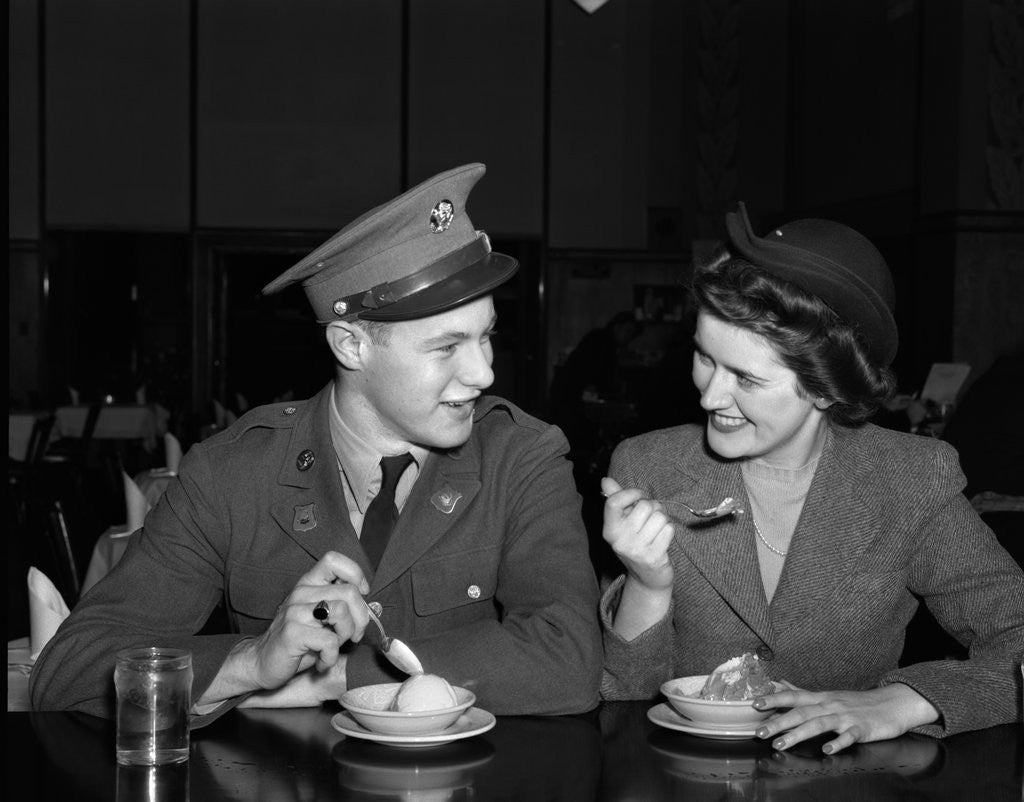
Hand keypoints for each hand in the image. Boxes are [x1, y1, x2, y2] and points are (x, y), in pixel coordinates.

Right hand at [242, 551, 369, 691]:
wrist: (264, 663)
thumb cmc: (300, 640)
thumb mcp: (321, 617)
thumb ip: (341, 604)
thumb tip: (372, 607)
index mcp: (309, 583)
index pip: (334, 559)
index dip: (355, 574)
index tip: (360, 595)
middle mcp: (301, 592)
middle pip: (349, 592)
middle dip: (360, 619)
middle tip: (352, 636)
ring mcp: (295, 611)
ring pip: (342, 612)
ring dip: (346, 636)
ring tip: (333, 646)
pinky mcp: (292, 632)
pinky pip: (330, 641)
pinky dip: (331, 657)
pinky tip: (322, 661)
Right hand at [601, 477, 673, 591]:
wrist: (647, 577)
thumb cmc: (636, 542)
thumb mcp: (623, 523)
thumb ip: (615, 499)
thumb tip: (605, 480)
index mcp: (609, 529)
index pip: (614, 501)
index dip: (631, 493)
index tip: (639, 496)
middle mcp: (619, 540)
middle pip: (644, 506)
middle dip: (653, 507)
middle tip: (651, 519)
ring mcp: (636, 550)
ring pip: (659, 516)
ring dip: (663, 520)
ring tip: (657, 530)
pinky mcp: (653, 557)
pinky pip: (669, 529)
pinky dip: (669, 530)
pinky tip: (663, 539)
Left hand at [753, 683, 939, 754]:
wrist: (893, 703)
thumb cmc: (857, 702)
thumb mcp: (827, 695)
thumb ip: (801, 692)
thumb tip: (778, 684)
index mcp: (820, 698)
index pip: (793, 696)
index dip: (773, 699)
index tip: (754, 703)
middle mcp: (829, 705)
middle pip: (800, 712)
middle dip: (778, 721)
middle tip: (759, 731)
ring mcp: (845, 716)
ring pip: (818, 724)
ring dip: (798, 734)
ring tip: (780, 744)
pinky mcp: (861, 728)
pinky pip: (848, 736)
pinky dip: (838, 743)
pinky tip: (828, 750)